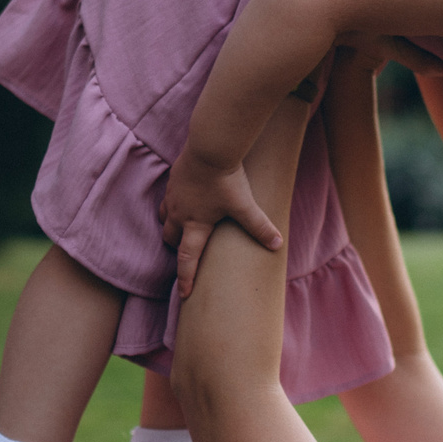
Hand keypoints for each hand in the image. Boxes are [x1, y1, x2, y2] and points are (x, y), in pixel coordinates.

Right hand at [160, 148, 284, 298]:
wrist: (210, 148)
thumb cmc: (227, 179)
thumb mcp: (245, 205)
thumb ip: (259, 226)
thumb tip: (277, 244)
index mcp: (196, 225)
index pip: (187, 259)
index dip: (186, 278)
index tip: (184, 293)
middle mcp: (180, 213)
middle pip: (171, 239)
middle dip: (178, 248)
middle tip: (188, 252)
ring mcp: (173, 197)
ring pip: (165, 220)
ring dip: (172, 227)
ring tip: (184, 228)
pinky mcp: (173, 181)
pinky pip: (167, 200)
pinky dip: (173, 206)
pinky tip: (185, 200)